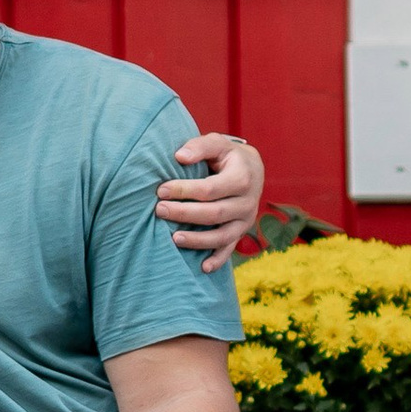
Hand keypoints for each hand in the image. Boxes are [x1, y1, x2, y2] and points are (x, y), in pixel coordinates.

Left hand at [155, 132, 264, 271]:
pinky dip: (218, 260)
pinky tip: (202, 268)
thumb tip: (179, 156)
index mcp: (243, 178)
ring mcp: (245, 220)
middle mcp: (248, 202)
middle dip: (185, 214)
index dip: (184, 191)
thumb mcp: (217, 143)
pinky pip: (230, 249)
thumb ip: (199, 146)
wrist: (251, 168)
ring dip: (198, 240)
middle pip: (214, 214)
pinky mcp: (241, 232)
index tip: (161, 190)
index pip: (210, 189)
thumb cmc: (227, 155)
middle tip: (159, 210)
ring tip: (173, 239)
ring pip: (222, 236)